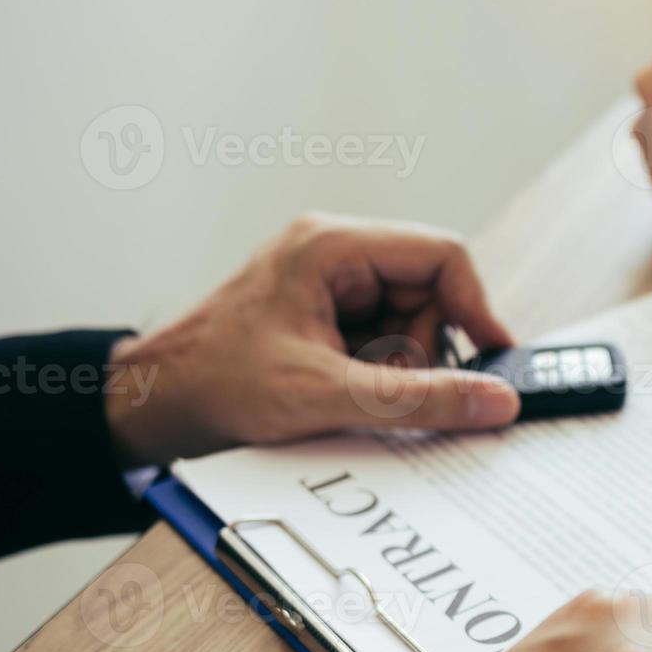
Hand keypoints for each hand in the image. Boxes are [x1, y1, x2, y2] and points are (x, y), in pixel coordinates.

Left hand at [104, 213, 520, 467]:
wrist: (155, 404)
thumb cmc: (219, 385)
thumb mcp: (328, 396)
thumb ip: (419, 400)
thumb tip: (496, 402)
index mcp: (333, 247)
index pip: (442, 256)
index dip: (476, 308)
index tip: (493, 360)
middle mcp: (336, 254)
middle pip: (430, 293)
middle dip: (424, 350)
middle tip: (392, 390)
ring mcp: (331, 284)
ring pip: (412, 320)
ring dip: (401, 366)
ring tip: (354, 394)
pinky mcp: (328, 314)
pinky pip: (386, 338)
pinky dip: (381, 373)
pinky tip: (345, 393)